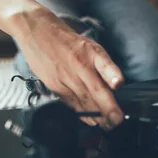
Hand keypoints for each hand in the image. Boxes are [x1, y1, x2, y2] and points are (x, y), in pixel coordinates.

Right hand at [13, 8, 124, 128]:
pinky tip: (90, 120)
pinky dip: (82, 113)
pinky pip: (71, 102)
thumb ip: (106, 67)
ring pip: (83, 100)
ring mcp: (65, 78)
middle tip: (116, 122)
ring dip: (96, 115)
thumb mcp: (92, 47)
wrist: (37, 32)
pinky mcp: (55, 85)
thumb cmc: (69, 42)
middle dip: (107, 110)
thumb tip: (117, 85)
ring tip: (107, 125)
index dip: (113, 78)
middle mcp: (78, 66)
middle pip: (95, 92)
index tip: (119, 87)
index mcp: (90, 54)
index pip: (105, 67)